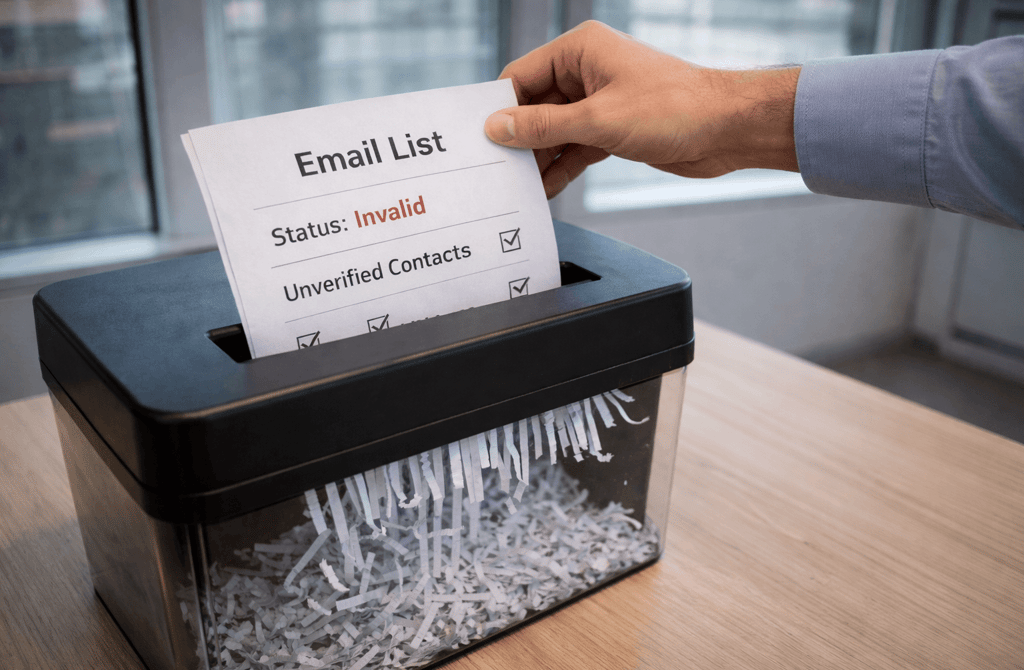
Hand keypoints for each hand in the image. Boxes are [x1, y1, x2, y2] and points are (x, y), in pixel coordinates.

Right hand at [484, 21, 800, 198]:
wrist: (727, 129)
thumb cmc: (674, 109)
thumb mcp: (597, 121)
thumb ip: (543, 127)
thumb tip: (498, 128)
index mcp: (580, 50)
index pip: (521, 76)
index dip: (499, 109)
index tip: (477, 139)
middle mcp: (587, 71)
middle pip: (534, 106)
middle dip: (518, 139)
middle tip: (494, 171)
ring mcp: (599, 100)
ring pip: (553, 131)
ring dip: (539, 159)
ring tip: (517, 188)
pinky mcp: (612, 127)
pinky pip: (574, 147)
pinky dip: (561, 167)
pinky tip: (544, 191)